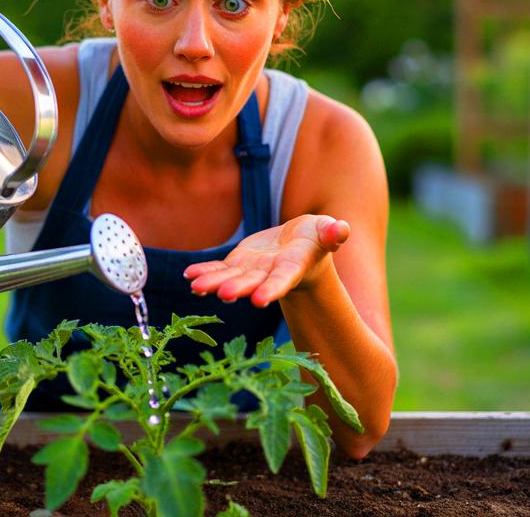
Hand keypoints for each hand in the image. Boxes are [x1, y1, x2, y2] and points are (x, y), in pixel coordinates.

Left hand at [183, 215, 349, 306]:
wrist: (299, 245)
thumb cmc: (317, 238)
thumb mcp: (326, 232)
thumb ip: (332, 233)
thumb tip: (341, 229)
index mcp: (292, 267)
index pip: (283, 280)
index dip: (272, 289)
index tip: (260, 300)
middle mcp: (269, 274)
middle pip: (252, 282)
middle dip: (238, 288)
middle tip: (223, 295)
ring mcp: (251, 271)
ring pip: (231, 278)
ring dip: (213, 283)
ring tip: (196, 287)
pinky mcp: (238, 264)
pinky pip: (219, 269)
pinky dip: (205, 272)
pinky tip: (188, 275)